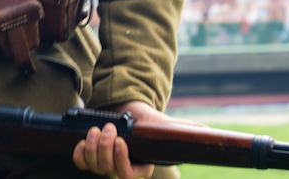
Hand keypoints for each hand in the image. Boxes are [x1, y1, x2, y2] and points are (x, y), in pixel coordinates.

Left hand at [71, 101, 206, 178]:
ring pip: (94, 165)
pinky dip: (79, 152)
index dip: (121, 161)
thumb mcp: (167, 126)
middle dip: (105, 148)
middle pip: (108, 170)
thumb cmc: (148, 123)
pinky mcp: (90, 157)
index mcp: (141, 167)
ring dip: (92, 146)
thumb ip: (186, 130)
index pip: (128, 176)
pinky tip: (82, 139)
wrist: (129, 114)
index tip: (121, 140)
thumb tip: (208, 131)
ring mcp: (104, 165)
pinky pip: (81, 162)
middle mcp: (121, 169)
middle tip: (109, 129)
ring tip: (97, 128)